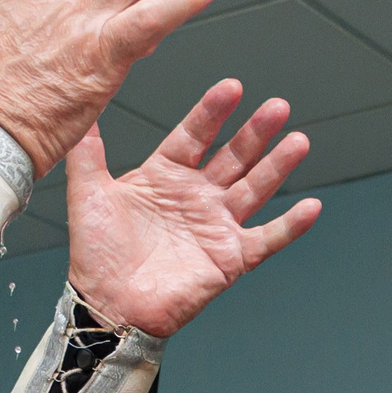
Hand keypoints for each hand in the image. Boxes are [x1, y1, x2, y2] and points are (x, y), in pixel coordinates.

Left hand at [66, 81, 319, 336]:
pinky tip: (311, 207)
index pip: (195, 135)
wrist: (107, 305)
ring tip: (298, 141)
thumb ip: (88, 153)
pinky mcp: (230, 258)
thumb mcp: (89, 194)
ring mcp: (216, 226)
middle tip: (277, 106)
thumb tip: (80, 113)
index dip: (213, 112)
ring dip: (278, 166)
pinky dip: (290, 226)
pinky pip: (267, 239)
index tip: (231, 87)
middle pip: (234, 156)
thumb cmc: (96, 256)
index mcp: (165, 177)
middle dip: (256, 132)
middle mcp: (196, 197)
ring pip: (255, 189)